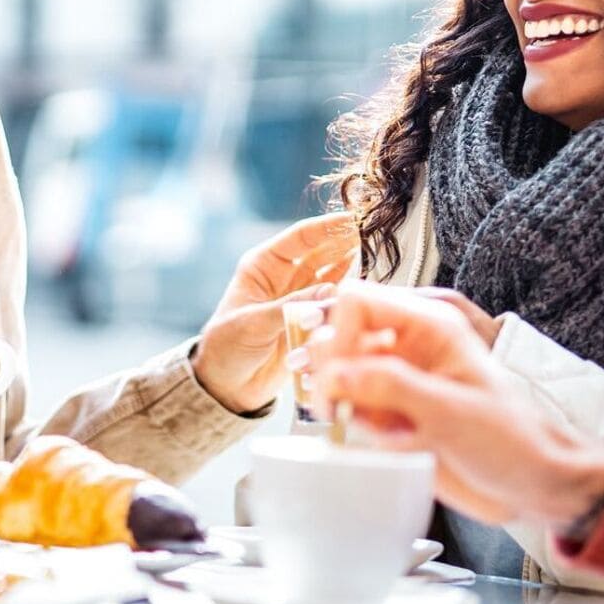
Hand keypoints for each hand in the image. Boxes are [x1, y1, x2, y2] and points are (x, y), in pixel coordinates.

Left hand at [193, 214, 357, 412]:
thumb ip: (290, 307)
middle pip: (322, 252)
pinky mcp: (312, 321)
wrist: (227, 386)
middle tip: (373, 234)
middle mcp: (284, 277)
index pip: (299, 238)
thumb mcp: (253, 323)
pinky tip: (367, 289)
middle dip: (346, 242)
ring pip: (333, 275)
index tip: (352, 218)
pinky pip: (335, 302)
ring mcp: (300, 298)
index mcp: (262, 266)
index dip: (326, 227)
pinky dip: (351, 295)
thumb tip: (330, 292)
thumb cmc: (226, 348)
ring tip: (376, 257)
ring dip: (352, 266)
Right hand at [308, 281, 603, 530]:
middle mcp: (406, 346)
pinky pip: (348, 408)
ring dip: (339, 403)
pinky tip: (382, 445)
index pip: (356, 302)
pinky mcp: (390, 412)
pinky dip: (350, 427)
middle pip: (336, 335)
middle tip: (336, 409)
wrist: (533, 485)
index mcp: (429, 326)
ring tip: (372, 431)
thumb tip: (334, 375)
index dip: (337, 335)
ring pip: (335, 374)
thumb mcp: (450, 411)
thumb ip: (390, 388)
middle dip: (329, 372)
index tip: (337, 378)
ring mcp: (396, 380)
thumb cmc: (511, 440)